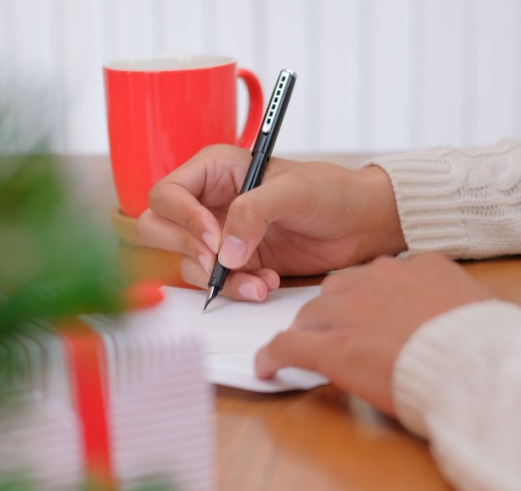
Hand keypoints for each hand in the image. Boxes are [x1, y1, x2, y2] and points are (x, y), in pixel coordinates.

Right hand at [134, 144, 405, 300]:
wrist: (361, 224)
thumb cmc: (331, 192)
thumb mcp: (294, 192)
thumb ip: (254, 213)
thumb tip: (224, 252)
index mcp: (214, 170)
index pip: (167, 194)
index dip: (183, 219)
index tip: (214, 239)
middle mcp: (208, 201)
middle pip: (159, 229)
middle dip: (187, 251)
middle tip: (219, 264)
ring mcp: (218, 234)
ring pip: (186, 262)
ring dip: (217, 278)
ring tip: (259, 281)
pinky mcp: (235, 262)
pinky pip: (215, 282)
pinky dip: (236, 289)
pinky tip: (267, 283)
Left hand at [255, 254, 493, 415]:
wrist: (478, 369)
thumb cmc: (488, 348)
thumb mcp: (477, 308)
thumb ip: (454, 304)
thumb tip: (457, 320)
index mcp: (418, 267)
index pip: (379, 277)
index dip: (368, 299)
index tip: (368, 314)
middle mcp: (379, 280)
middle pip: (337, 291)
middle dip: (331, 313)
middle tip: (332, 335)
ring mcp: (352, 312)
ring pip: (310, 316)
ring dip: (304, 334)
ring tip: (297, 352)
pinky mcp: (333, 347)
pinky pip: (289, 347)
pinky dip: (273, 356)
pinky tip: (266, 367)